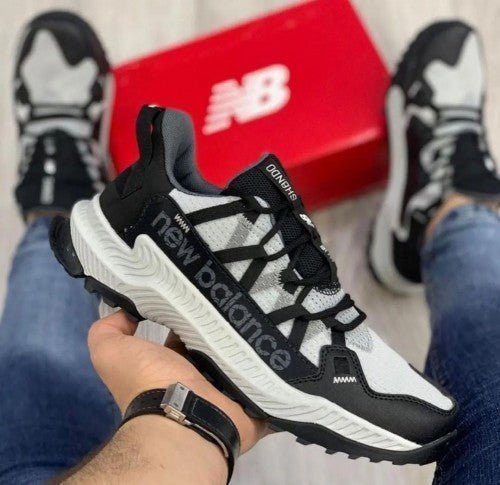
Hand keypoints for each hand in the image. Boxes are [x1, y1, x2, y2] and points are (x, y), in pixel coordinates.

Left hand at [87, 310, 267, 452]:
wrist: (183, 415)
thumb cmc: (148, 382)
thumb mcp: (111, 353)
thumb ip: (108, 332)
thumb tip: (127, 312)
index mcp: (171, 367)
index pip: (184, 335)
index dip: (189, 315)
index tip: (202, 292)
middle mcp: (198, 378)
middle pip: (215, 345)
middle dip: (223, 325)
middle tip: (237, 297)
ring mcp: (226, 389)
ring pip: (241, 357)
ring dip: (248, 340)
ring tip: (259, 310)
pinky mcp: (251, 398)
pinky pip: (265, 377)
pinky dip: (271, 363)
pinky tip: (275, 338)